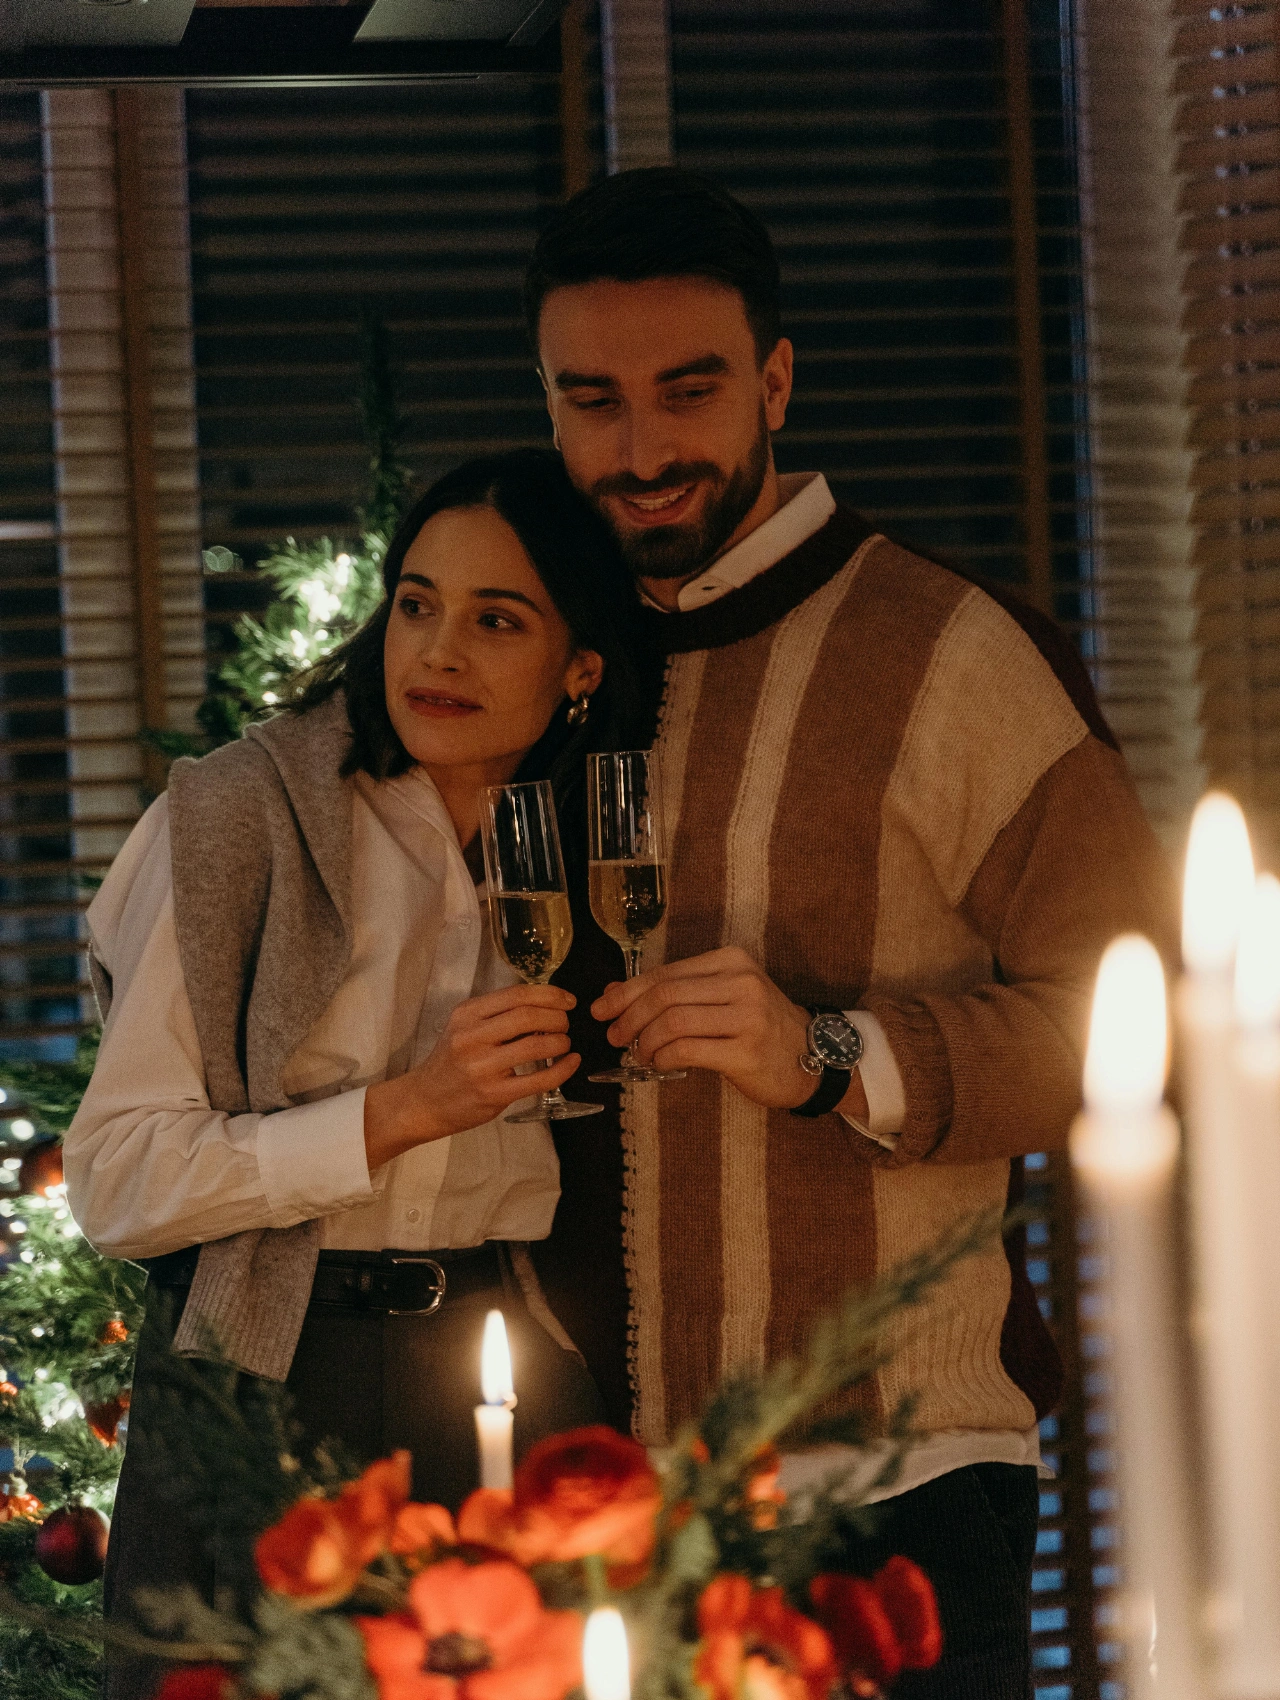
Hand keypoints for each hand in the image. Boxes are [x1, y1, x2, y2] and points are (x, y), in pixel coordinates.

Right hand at [364, 984, 578, 1167]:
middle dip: (558, 1017)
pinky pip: (538, 1079)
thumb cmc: (450, 1062)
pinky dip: (562, 1069)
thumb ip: (496, 1015)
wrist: (424, 1101)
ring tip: (564, 1043)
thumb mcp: (464, 1027)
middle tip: (565, 1023)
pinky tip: (571, 1062)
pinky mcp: (494, 1094)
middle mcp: (472, 1036)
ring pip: (536, 1045)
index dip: (550, 994)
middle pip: (528, 1016)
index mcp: (467, 1014)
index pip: (516, 994)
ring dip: (561, 1041)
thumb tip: (544, 1004)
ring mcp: (482, 1067)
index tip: (567, 1000)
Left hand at [591, 946, 820, 1109]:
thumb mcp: (722, 996)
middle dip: (629, 1017)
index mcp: (731, 960)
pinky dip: (663, 1058)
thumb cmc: (760, 1026)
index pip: (665, 972)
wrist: (814, 1056)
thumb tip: (613, 993)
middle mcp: (740, 982)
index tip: (602, 1009)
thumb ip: (674, 991)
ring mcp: (746, 1016)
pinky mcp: (746, 1051)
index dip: (626, 992)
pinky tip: (659, 1064)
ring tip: (640, 1054)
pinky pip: (687, 1050)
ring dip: (645, 1041)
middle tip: (615, 1037)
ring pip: (673, 1022)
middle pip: (664, 994)